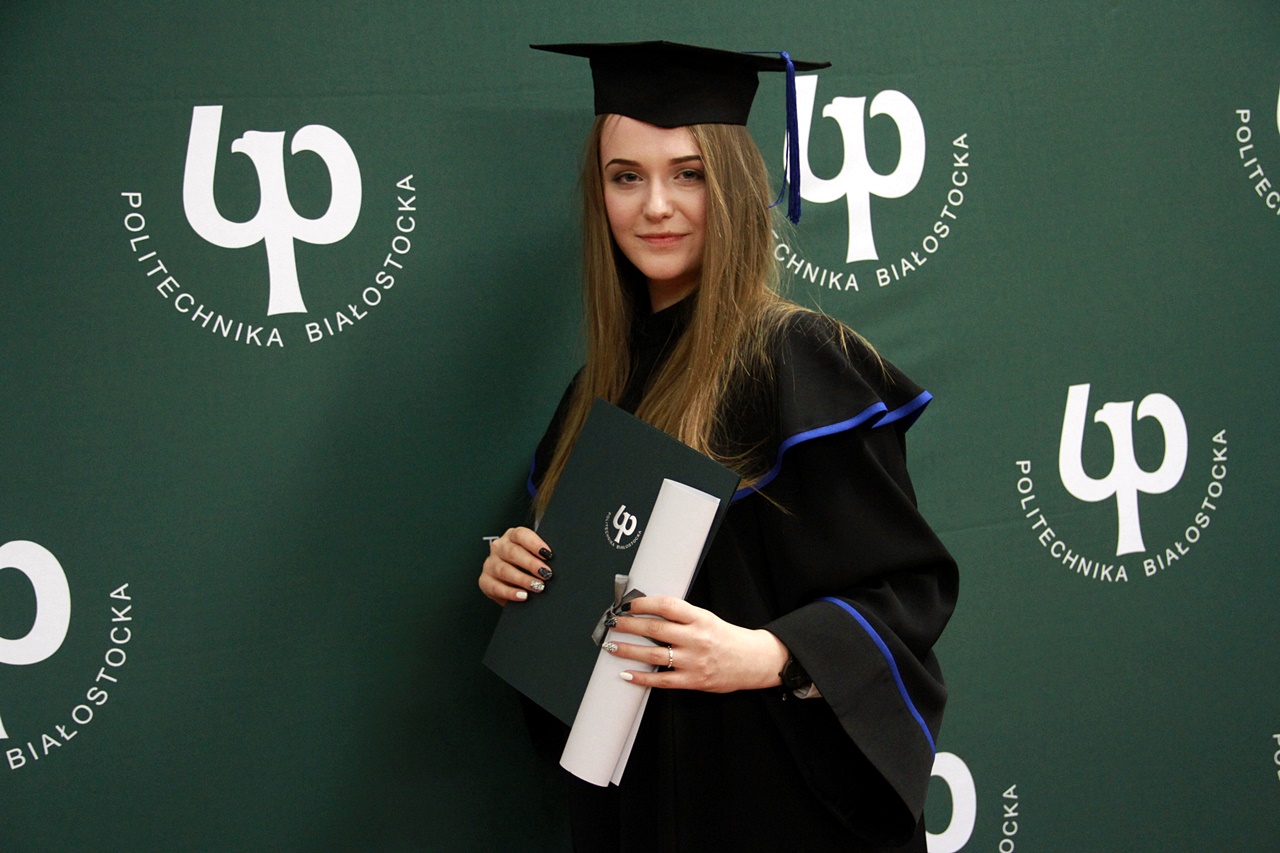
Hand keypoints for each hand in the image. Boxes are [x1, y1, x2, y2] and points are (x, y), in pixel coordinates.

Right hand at [479, 527, 553, 604]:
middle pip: (513, 552)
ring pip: (504, 570)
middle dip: (531, 564)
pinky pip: (496, 587)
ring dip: (523, 579)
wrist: (513, 584)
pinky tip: (523, 596)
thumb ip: (541, 557)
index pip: (520, 535)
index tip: (548, 554)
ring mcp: (490, 563)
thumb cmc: (528, 568)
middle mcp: (499, 547)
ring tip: (538, 587)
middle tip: (546, 574)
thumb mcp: (535, 558)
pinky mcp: (484, 580)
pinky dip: (510, 593)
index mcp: (512, 536)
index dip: (534, 544)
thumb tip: (556, 563)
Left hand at [605, 596, 788, 692]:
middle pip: (655, 628)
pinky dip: (642, 677)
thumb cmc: (726, 638)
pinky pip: (662, 680)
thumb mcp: (707, 618)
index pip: (667, 606)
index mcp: (700, 618)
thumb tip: (649, 611)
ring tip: (612, 646)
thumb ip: (682, 616)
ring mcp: (694, 661)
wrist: (752, 661)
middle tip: (612, 623)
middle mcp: (696, 638)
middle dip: (628, 625)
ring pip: (654, 654)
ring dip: (629, 650)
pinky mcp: (693, 680)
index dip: (644, 603)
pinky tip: (627, 674)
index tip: (627, 604)